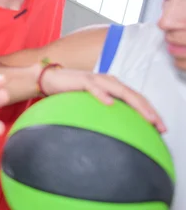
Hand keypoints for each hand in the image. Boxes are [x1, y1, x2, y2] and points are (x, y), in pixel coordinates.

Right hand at [41, 68, 165, 131]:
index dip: (150, 112)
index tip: (160, 128)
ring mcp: (96, 80)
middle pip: (134, 95)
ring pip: (120, 90)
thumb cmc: (71, 92)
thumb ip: (102, 111)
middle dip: (148, 111)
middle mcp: (109, 81)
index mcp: (112, 86)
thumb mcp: (90, 102)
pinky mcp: (82, 80)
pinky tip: (110, 103)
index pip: (136, 99)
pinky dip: (102, 94)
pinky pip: (94, 88)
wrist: (50, 79)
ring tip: (146, 117)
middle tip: (158, 126)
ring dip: (135, 103)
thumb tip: (114, 131)